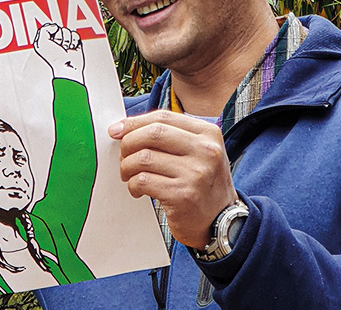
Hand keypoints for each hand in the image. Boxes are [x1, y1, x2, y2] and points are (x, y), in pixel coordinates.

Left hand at [32, 23, 84, 81]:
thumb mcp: (41, 43)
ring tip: (65, 50)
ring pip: (67, 30)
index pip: (47, 26)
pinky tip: (71, 49)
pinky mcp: (73, 42)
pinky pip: (75, 34)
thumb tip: (55, 27)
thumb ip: (44, 30)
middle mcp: (53, 40)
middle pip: (58, 28)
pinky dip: (74, 41)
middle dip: (59, 37)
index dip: (50, 31)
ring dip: (67, 41)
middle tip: (58, 47)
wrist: (68, 66)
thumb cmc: (54, 58)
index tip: (51, 39)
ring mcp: (64, 40)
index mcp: (43, 40)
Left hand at [108, 111, 237, 249]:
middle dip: (129, 142)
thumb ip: (173, 137)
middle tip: (122, 155)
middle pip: (153, 133)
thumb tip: (128, 127)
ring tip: (128, 174)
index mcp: (208, 133)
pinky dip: (133, 184)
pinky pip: (144, 181)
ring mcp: (195, 173)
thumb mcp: (200, 153)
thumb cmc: (203, 185)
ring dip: (127, 166)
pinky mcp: (182, 196)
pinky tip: (137, 189)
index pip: (163, 117)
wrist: (223, 224)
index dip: (136, 122)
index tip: (118, 129)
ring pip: (145, 157)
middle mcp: (205, 150)